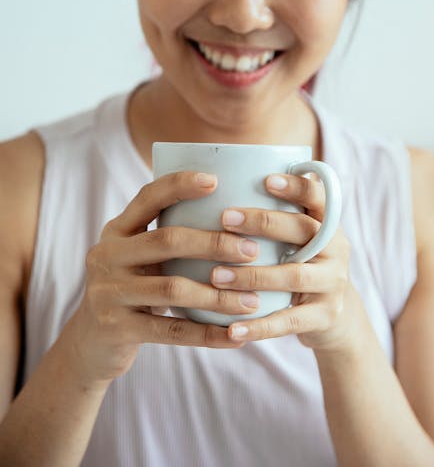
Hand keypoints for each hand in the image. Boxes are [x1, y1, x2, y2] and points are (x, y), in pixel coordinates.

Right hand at [61, 172, 260, 387]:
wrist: (91, 343)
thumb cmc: (132, 289)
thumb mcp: (138, 258)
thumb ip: (167, 237)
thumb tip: (232, 215)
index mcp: (116, 231)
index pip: (147, 197)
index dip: (179, 185)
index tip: (215, 180)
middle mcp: (107, 256)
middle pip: (167, 240)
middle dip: (214, 243)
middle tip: (252, 251)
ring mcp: (108, 292)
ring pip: (173, 289)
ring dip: (218, 295)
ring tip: (253, 300)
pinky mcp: (117, 329)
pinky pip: (171, 330)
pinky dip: (207, 334)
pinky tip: (235, 336)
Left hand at [211, 172, 356, 352]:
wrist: (336, 318)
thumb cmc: (302, 265)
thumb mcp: (299, 239)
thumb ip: (278, 216)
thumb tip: (226, 181)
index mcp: (327, 223)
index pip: (317, 197)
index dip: (295, 187)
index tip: (266, 179)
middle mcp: (336, 248)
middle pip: (302, 231)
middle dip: (263, 222)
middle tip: (225, 218)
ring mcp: (333, 283)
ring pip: (292, 275)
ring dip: (252, 275)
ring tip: (216, 275)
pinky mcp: (326, 316)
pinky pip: (289, 321)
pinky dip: (258, 326)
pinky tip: (231, 328)